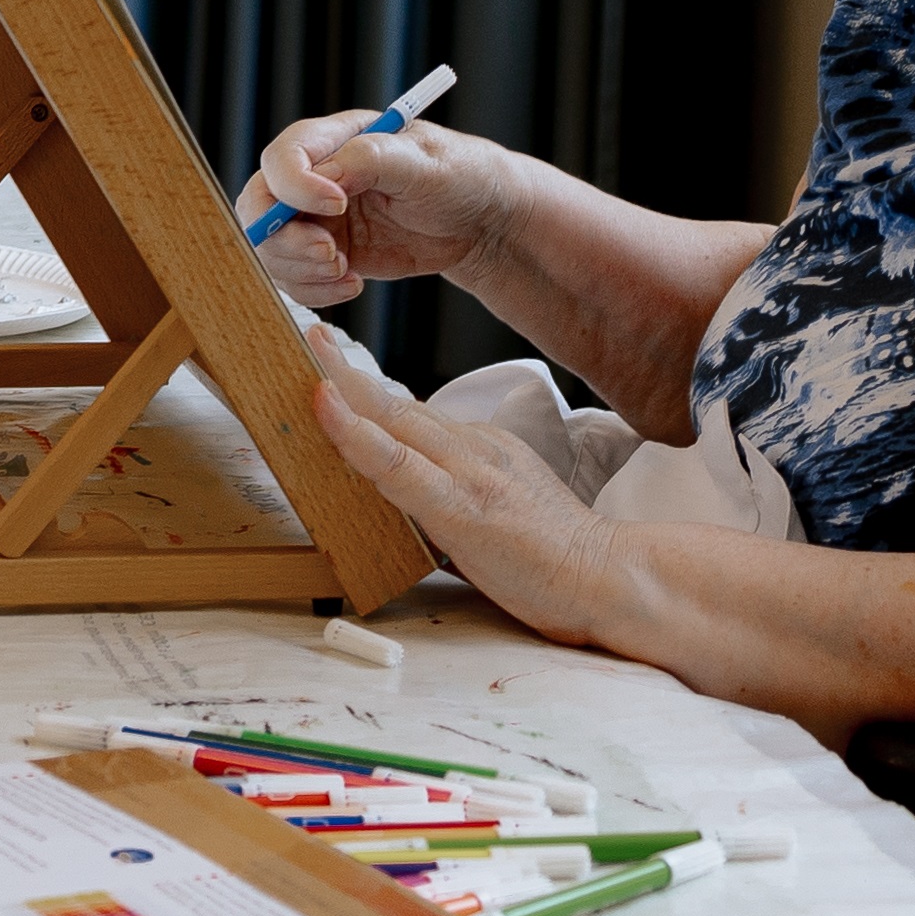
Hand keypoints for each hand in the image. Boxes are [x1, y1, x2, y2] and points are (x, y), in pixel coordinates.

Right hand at [237, 111, 503, 306]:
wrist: (478, 221)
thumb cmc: (458, 175)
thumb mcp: (423, 161)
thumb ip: (371, 158)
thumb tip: (324, 173)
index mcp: (334, 139)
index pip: (283, 159)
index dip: (295, 187)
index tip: (337, 205)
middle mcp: (314, 177)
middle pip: (259, 206)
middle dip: (285, 239)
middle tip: (330, 255)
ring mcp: (315, 218)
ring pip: (270, 249)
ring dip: (301, 270)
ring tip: (346, 272)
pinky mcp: (324, 253)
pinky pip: (294, 278)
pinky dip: (314, 290)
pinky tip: (352, 283)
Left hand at [299, 330, 642, 651]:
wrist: (609, 578)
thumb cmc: (553, 557)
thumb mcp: (500, 505)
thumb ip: (452, 491)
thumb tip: (396, 492)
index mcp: (482, 447)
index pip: (410, 412)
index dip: (364, 389)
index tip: (327, 364)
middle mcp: (473, 448)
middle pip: (396, 403)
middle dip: (344, 369)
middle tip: (306, 337)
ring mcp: (468, 473)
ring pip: (393, 421)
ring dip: (343, 388)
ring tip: (305, 355)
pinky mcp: (462, 507)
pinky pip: (398, 465)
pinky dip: (357, 434)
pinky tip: (327, 409)